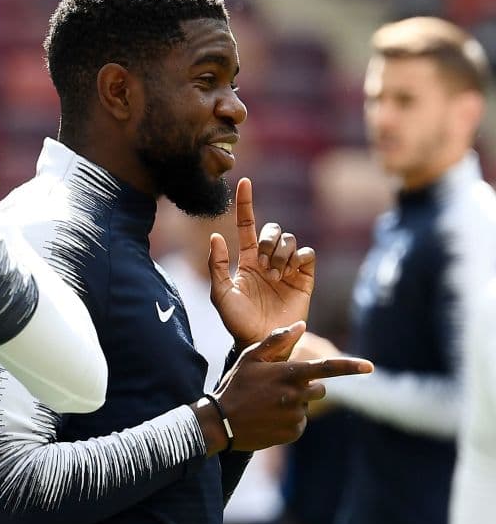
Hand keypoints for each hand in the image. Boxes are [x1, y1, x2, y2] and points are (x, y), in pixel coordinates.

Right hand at [197, 322, 372, 452]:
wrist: (221, 422)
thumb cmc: (236, 384)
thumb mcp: (251, 357)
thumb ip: (277, 340)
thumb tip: (301, 324)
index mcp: (288, 374)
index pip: (326, 368)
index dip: (350, 366)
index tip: (370, 366)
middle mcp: (296, 396)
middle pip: (319, 388)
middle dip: (307, 386)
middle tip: (278, 387)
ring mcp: (296, 417)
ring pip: (308, 405)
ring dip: (295, 403)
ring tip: (268, 404)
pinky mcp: (294, 433)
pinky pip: (301, 423)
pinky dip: (289, 420)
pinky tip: (269, 417)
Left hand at [208, 178, 315, 348]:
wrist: (261, 341)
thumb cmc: (237, 321)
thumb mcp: (220, 294)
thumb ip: (217, 265)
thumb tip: (215, 236)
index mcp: (246, 260)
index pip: (246, 225)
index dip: (245, 203)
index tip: (244, 181)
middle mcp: (268, 261)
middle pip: (272, 230)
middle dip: (268, 240)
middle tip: (263, 263)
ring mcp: (287, 269)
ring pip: (289, 240)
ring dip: (280, 252)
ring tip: (274, 274)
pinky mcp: (304, 279)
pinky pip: (307, 254)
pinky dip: (298, 258)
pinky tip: (289, 272)